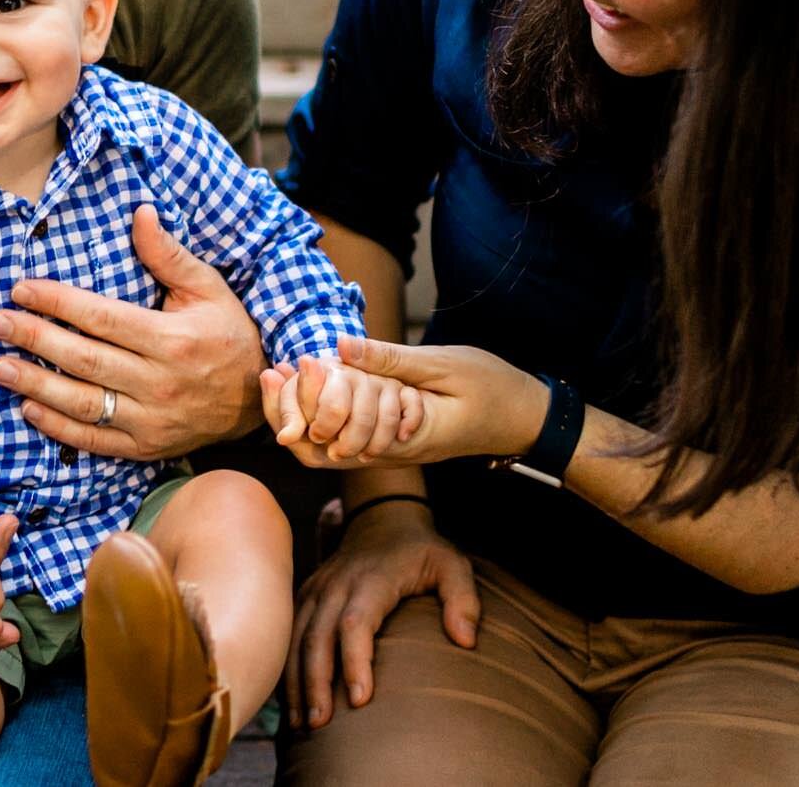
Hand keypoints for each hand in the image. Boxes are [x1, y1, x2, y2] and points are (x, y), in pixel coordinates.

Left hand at [0, 204, 266, 458]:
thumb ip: (168, 254)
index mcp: (173, 339)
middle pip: (84, 359)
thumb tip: (140, 212)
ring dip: (36, 386)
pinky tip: (29, 409)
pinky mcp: (146, 447)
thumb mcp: (208, 287)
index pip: (101, 317)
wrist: (259, 400)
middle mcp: (159, 382)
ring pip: (83, 403)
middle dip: (34, 339)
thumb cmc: (229, 334)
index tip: (22, 289)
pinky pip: (95, 440)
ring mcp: (152, 420)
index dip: (57, 302)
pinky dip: (59, 428)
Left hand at [260, 335, 546, 468]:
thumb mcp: (440, 365)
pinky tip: (317, 381)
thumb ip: (389, 360)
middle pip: (319, 450)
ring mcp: (391, 451)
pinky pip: (347, 436)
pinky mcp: (393, 441)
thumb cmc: (491, 388)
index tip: (290, 365)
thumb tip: (339, 345)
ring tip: (284, 373)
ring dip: (305, 412)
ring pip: (329, 446)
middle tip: (274, 371)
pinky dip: (326, 412)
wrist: (524, 417)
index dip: (302, 404)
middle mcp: (390, 453)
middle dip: (291, 412)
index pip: (332, 437)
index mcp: (400, 439)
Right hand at [287, 501, 478, 729]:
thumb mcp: (453, 566)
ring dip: (295, 680)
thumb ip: (463, 600)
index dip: (355, 661)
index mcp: (372, 578)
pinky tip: (288, 700)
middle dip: (316, 682)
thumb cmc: (423, 552)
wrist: (383, 520)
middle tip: (319, 725)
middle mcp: (337, 584)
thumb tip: (464, 642)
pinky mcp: (306, 596)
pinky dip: (285, 667)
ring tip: (300, 724)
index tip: (360, 701)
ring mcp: (317, 589)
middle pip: (319, 636)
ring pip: (296, 637)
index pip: (357, 622)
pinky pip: (288, 633)